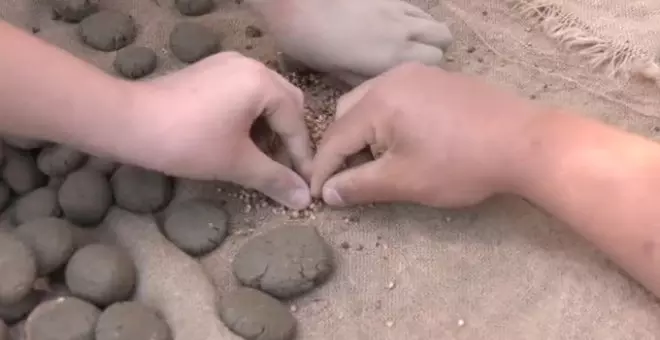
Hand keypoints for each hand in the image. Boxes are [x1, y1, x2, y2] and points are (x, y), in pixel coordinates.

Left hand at [126, 52, 312, 208]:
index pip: (294, 122)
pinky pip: (244, 91)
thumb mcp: (237, 163)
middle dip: (289, 137)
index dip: (301, 157)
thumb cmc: (188, 142)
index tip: (305, 184)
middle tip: (284, 167)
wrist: (128, 123)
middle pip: (286, 103)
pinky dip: (251, 115)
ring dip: (270, 127)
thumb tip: (304, 199)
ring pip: (265, 96)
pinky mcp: (209, 71)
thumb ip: (274, 179)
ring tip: (262, 156)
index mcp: (262, 82)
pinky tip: (241, 138)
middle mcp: (250, 65)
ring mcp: (227, 64)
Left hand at [246, 0, 452, 84]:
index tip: (412, 78)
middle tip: (414, 59)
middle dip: (435, 50)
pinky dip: (416, 19)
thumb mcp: (335, 73)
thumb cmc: (311, 42)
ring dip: (429, 33)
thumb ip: (364, 80)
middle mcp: (404, 33)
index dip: (426, 70)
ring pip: (434, 21)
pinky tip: (397, 25)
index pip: (434, 63)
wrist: (297, 2)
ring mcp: (398, 10)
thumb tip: (380, 85)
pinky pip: (416, 9)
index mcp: (391, 58)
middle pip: (443, 40)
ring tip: (411, 42)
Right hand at [311, 62, 547, 206]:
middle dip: (342, 147)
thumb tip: (328, 193)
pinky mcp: (436, 79)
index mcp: (378, 102)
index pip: (335, 137)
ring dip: (364, 133)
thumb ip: (360, 186)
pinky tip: (404, 142)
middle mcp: (392, 79)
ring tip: (377, 162)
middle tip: (349, 178)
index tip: (317, 195)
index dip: (323, 170)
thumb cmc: (461, 164)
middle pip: (348, 114)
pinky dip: (388, 120)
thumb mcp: (404, 181)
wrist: (525, 142)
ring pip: (371, 102)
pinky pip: (396, 96)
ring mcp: (417, 75)